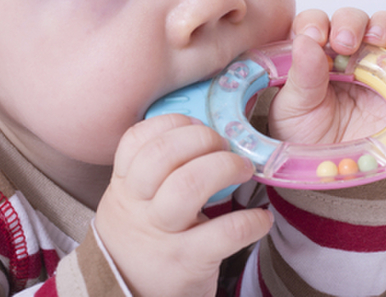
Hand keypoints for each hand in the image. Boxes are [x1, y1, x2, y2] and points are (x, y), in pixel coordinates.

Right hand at [95, 115, 272, 296]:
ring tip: (245, 171)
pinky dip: (252, 220)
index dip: (173, 124)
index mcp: (125, 186)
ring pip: (187, 185)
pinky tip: (260, 219)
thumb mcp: (134, 203)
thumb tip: (206, 131)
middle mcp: (136, 207)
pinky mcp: (186, 263)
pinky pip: (226, 232)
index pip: (138, 139)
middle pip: (163, 155)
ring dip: (226, 167)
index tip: (198, 126)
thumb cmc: (143, 240)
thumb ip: (156, 171)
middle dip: (204, 140)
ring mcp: (161, 236)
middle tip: (227, 148)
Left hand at [268, 9, 385, 144]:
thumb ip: (301, 77)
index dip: (314, 23)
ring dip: (381, 26)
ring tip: (376, 39)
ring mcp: (376, 65)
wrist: (337, 173)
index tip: (314, 37)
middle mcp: (345, 55)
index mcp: (313, 56)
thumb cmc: (307, 139)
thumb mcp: (293, 110)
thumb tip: (306, 42)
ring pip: (384, 28)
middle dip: (348, 23)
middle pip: (351, 20)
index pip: (314, 24)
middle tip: (344, 42)